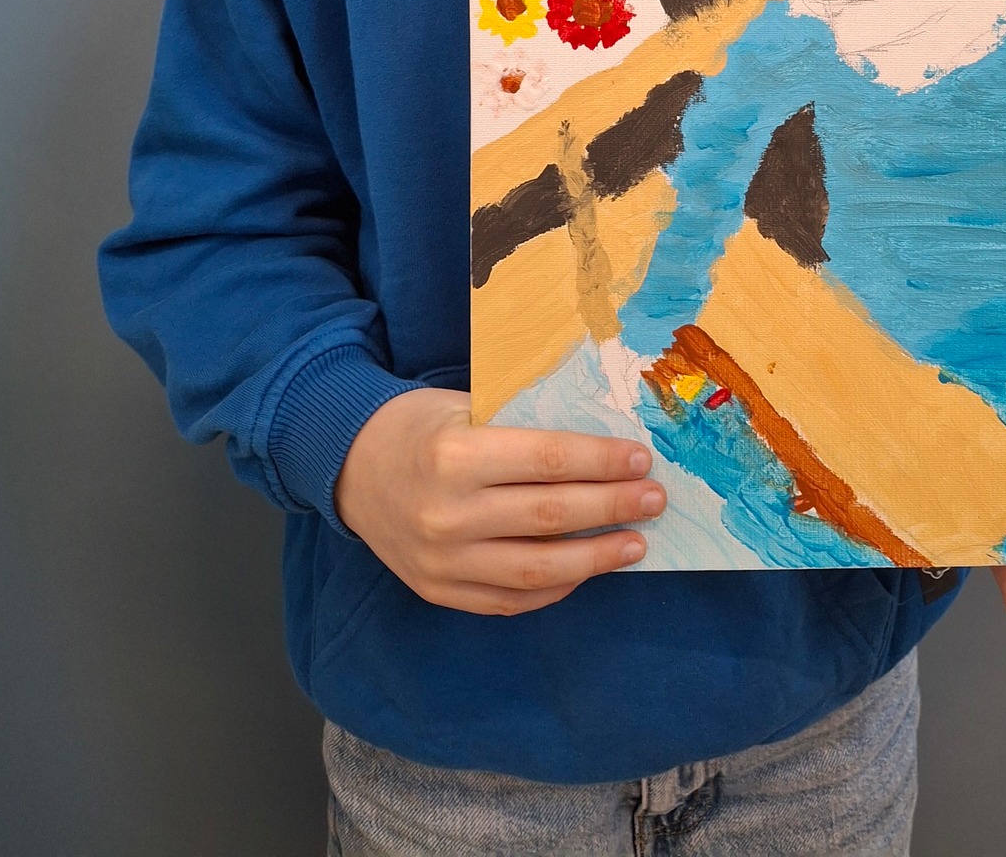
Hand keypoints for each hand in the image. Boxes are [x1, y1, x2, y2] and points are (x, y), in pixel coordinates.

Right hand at [333, 388, 666, 615]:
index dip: (601, 463)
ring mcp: (441, 562)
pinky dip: (556, 588)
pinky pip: (509, 599)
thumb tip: (602, 448)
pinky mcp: (439, 591)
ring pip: (536, 570)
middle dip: (612, 508)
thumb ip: (523, 430)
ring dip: (596, 558)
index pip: (548, 462)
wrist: (351, 467)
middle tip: (654, 499)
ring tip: (636, 543)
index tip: (641, 460)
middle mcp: (448, 514)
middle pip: (550, 517)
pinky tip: (587, 569)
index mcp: (455, 455)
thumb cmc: (420, 426)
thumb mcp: (466, 406)